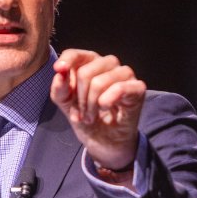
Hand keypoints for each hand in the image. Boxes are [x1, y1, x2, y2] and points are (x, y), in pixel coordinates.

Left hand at [50, 49, 145, 172]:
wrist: (104, 143)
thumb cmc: (87, 119)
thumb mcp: (66, 105)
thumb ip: (59, 89)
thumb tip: (59, 73)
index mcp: (90, 64)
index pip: (76, 54)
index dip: (67, 61)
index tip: (59, 70)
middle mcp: (108, 65)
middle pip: (85, 72)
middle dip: (79, 98)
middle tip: (82, 114)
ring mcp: (125, 75)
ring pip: (99, 82)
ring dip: (91, 105)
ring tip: (91, 117)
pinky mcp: (137, 88)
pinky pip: (119, 88)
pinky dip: (107, 102)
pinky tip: (105, 108)